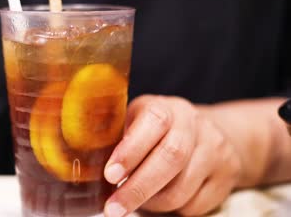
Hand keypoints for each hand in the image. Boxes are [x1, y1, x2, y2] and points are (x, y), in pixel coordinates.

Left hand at [103, 95, 242, 215]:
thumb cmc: (157, 130)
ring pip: (182, 188)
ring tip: (135, 202)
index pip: (153, 123)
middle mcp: (194, 125)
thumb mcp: (137, 120)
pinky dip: (171, 210)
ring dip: (152, 203)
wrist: (206, 132)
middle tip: (113, 208)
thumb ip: (118, 134)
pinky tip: (159, 200)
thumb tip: (86, 161)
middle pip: (171, 159)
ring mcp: (216, 150)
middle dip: (138, 189)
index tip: (110, 175)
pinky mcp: (227, 174)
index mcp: (167, 107)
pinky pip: (196, 205)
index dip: (131, 151)